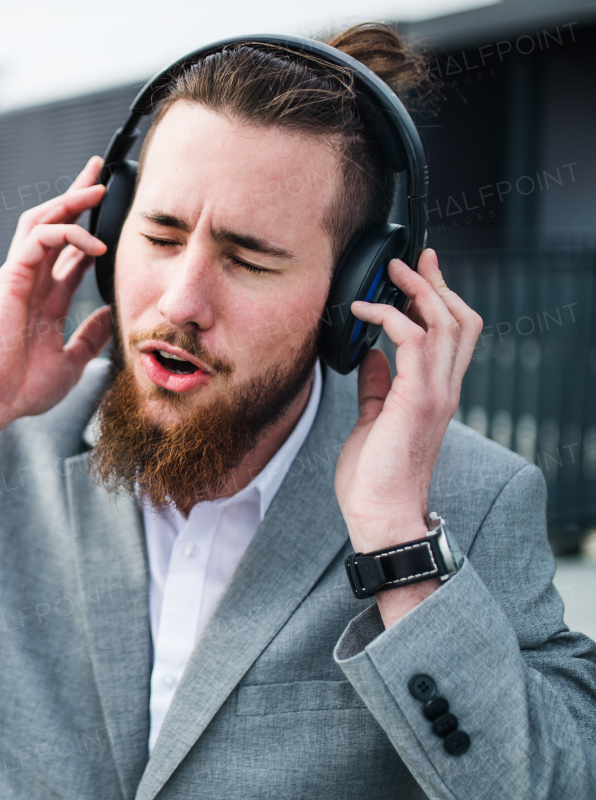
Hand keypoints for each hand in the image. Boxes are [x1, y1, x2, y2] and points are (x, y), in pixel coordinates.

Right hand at [0, 155, 113, 423]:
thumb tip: (110, 315)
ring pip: (42, 220)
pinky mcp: (11, 277)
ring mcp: (18, 276)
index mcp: (43, 298)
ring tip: (98, 187)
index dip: (89, 228)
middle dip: (75, 195)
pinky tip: (93, 243)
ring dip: (70, 200)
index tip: (111, 211)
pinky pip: (39, 239)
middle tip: (99, 172)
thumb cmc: (22, 388)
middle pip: (53, 223)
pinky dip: (67, 233)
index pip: (69, 252)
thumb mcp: (71, 362)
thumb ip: (89, 337)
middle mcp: (30, 280)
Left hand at [334, 249, 482, 624]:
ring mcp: (434, 394)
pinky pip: (413, 342)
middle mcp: (444, 389)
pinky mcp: (416, 400)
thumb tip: (371, 356)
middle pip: (458, 319)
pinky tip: (364, 311)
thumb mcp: (373, 421)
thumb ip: (377, 387)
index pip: (454, 333)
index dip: (440, 297)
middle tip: (410, 261)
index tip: (420, 270)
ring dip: (416, 292)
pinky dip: (390, 318)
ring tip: (391, 273)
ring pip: (444, 323)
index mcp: (436, 393)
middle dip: (434, 284)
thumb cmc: (374, 479)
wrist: (381, 515)